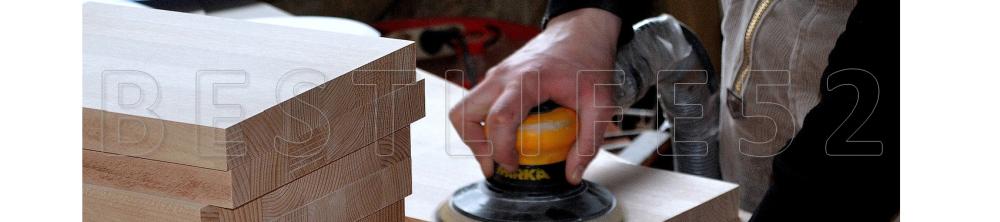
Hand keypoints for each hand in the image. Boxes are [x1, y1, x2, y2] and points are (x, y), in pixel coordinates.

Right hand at [448, 8, 620, 184]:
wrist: (581, 31)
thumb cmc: (588, 61)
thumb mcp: (600, 103)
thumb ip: (589, 141)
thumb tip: (572, 174)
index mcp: (526, 80)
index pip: (499, 119)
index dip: (501, 149)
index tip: (513, 165)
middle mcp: (503, 76)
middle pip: (464, 114)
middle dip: (475, 146)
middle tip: (495, 164)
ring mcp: (496, 75)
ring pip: (464, 109)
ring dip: (474, 136)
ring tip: (496, 154)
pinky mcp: (496, 78)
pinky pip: (476, 105)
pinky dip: (483, 124)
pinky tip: (506, 135)